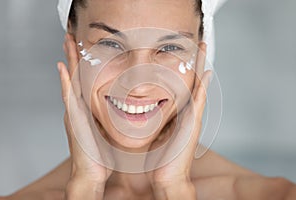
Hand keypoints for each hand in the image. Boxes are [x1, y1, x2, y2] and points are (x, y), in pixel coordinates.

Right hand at [57, 34, 111, 198]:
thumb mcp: (108, 132)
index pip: (85, 83)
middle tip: (72, 39)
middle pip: (75, 77)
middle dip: (74, 57)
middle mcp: (78, 109)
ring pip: (71, 81)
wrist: (91, 173)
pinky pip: (68, 96)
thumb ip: (112, 120)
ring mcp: (74, 113)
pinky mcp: (73, 119)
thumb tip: (127, 113)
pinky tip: (62, 67)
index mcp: (87, 111)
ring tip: (67, 43)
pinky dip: (65, 81)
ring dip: (69, 61)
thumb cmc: (101, 155)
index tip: (86, 51)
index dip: (83, 66)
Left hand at [147, 43, 210, 198]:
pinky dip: (203, 87)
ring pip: (199, 86)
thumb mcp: (157, 134)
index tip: (184, 56)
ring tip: (203, 49)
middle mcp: (189, 113)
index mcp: (179, 115)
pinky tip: (206, 73)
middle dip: (196, 63)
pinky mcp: (193, 124)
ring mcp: (193, 118)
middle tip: (199, 44)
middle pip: (195, 82)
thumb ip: (157, 122)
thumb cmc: (161, 158)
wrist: (168, 176)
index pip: (184, 87)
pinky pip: (199, 101)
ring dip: (201, 67)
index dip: (185, 71)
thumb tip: (145, 113)